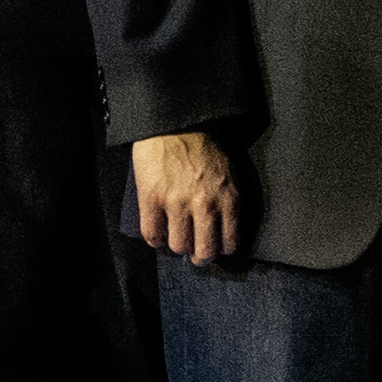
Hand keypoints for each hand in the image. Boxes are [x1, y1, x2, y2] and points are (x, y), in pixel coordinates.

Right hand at [130, 129, 241, 267]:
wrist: (174, 124)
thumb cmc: (203, 146)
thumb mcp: (229, 174)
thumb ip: (227, 201)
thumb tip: (222, 228)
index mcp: (229, 199)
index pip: (229, 243)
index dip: (221, 250)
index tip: (215, 247)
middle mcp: (205, 206)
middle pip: (204, 251)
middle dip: (200, 257)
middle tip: (196, 254)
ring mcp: (176, 203)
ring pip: (178, 246)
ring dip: (176, 246)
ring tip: (175, 238)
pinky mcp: (152, 199)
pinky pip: (152, 234)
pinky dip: (154, 239)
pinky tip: (157, 234)